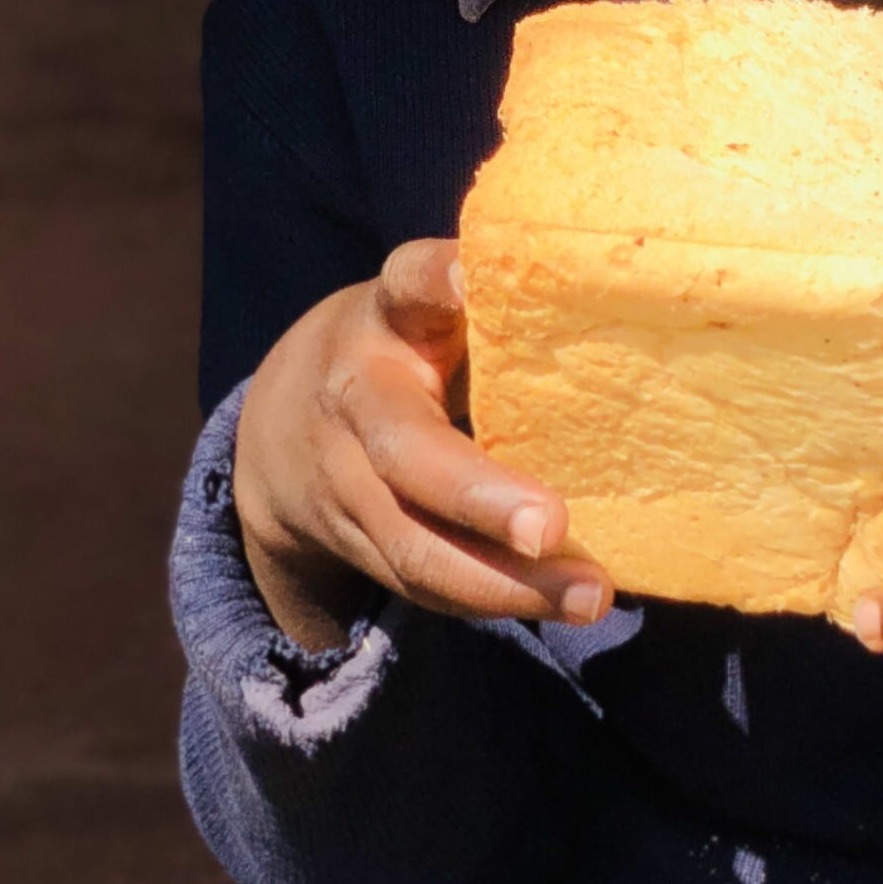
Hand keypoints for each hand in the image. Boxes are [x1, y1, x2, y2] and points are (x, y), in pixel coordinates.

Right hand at [230, 240, 607, 652]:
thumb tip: (606, 281)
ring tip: (588, 596)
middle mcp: (353, 401)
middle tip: (551, 528)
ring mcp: (343, 484)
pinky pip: (422, 582)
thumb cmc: (397, 347)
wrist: (276, 429)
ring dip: (503, 583)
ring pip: (414, 544)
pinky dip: (491, 599)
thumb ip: (492, 297)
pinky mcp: (355, 544)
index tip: (468, 279)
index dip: (434, 281)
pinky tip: (559, 604)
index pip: (405, 286)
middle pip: (405, 452)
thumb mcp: (426, 305)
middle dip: (478, 497)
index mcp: (384, 319)